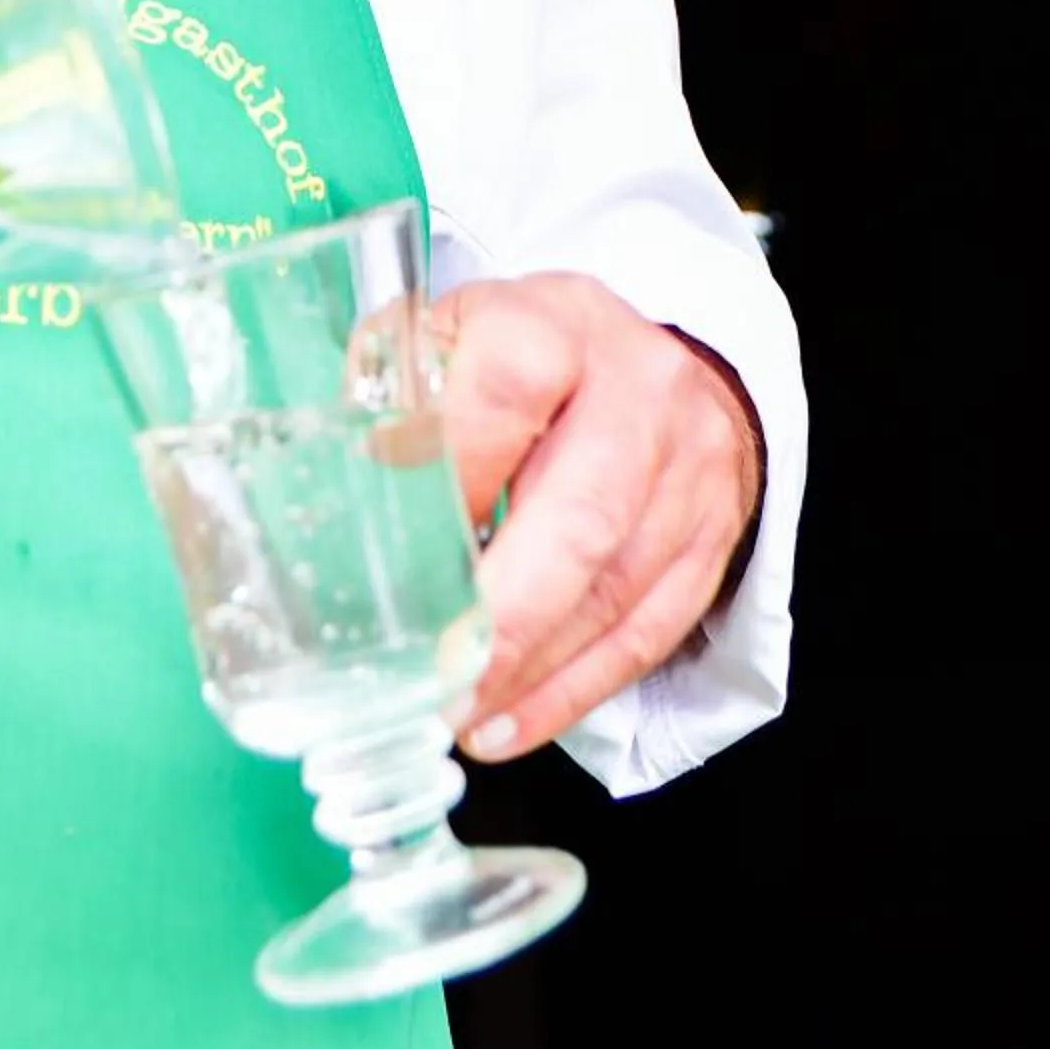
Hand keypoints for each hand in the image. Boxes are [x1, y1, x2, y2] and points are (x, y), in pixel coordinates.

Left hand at [429, 272, 762, 761]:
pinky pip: (647, 634)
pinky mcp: (712, 540)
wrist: (667, 372)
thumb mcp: (463, 335)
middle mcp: (641, 392)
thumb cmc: (535, 362)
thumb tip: (337, 479)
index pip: (510, 387)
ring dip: (529, 671)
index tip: (400, 535)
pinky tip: (510, 724)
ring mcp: (689, 471)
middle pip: (583, 514)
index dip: (456, 467)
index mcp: (560, 324)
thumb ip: (402, 392)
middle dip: (502, 615)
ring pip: (615, 590)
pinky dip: (573, 692)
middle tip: (435, 679)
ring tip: (455, 715)